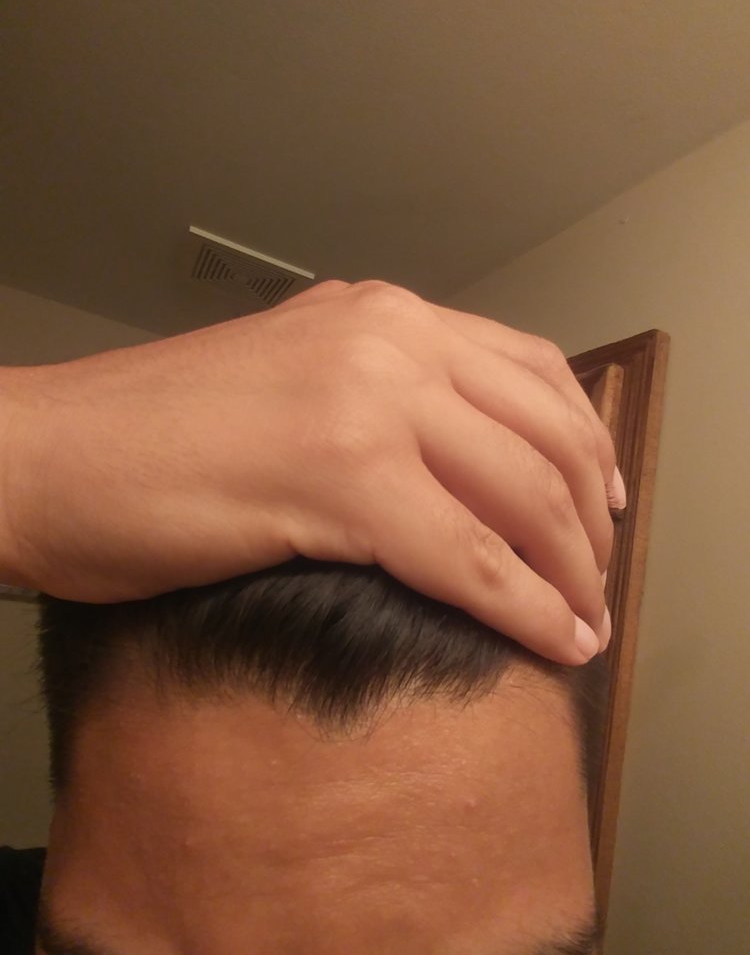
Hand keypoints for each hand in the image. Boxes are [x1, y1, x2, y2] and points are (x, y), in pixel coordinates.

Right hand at [0, 280, 619, 662]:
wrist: (42, 455)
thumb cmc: (148, 436)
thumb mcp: (288, 384)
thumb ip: (373, 395)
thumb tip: (451, 455)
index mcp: (376, 314)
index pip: (528, 369)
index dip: (584, 441)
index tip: (603, 504)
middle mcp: (385, 338)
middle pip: (543, 430)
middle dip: (588, 518)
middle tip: (597, 575)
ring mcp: (363, 401)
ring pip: (522, 492)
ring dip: (571, 567)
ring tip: (585, 618)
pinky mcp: (337, 477)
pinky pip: (468, 556)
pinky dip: (526, 606)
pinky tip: (555, 640)